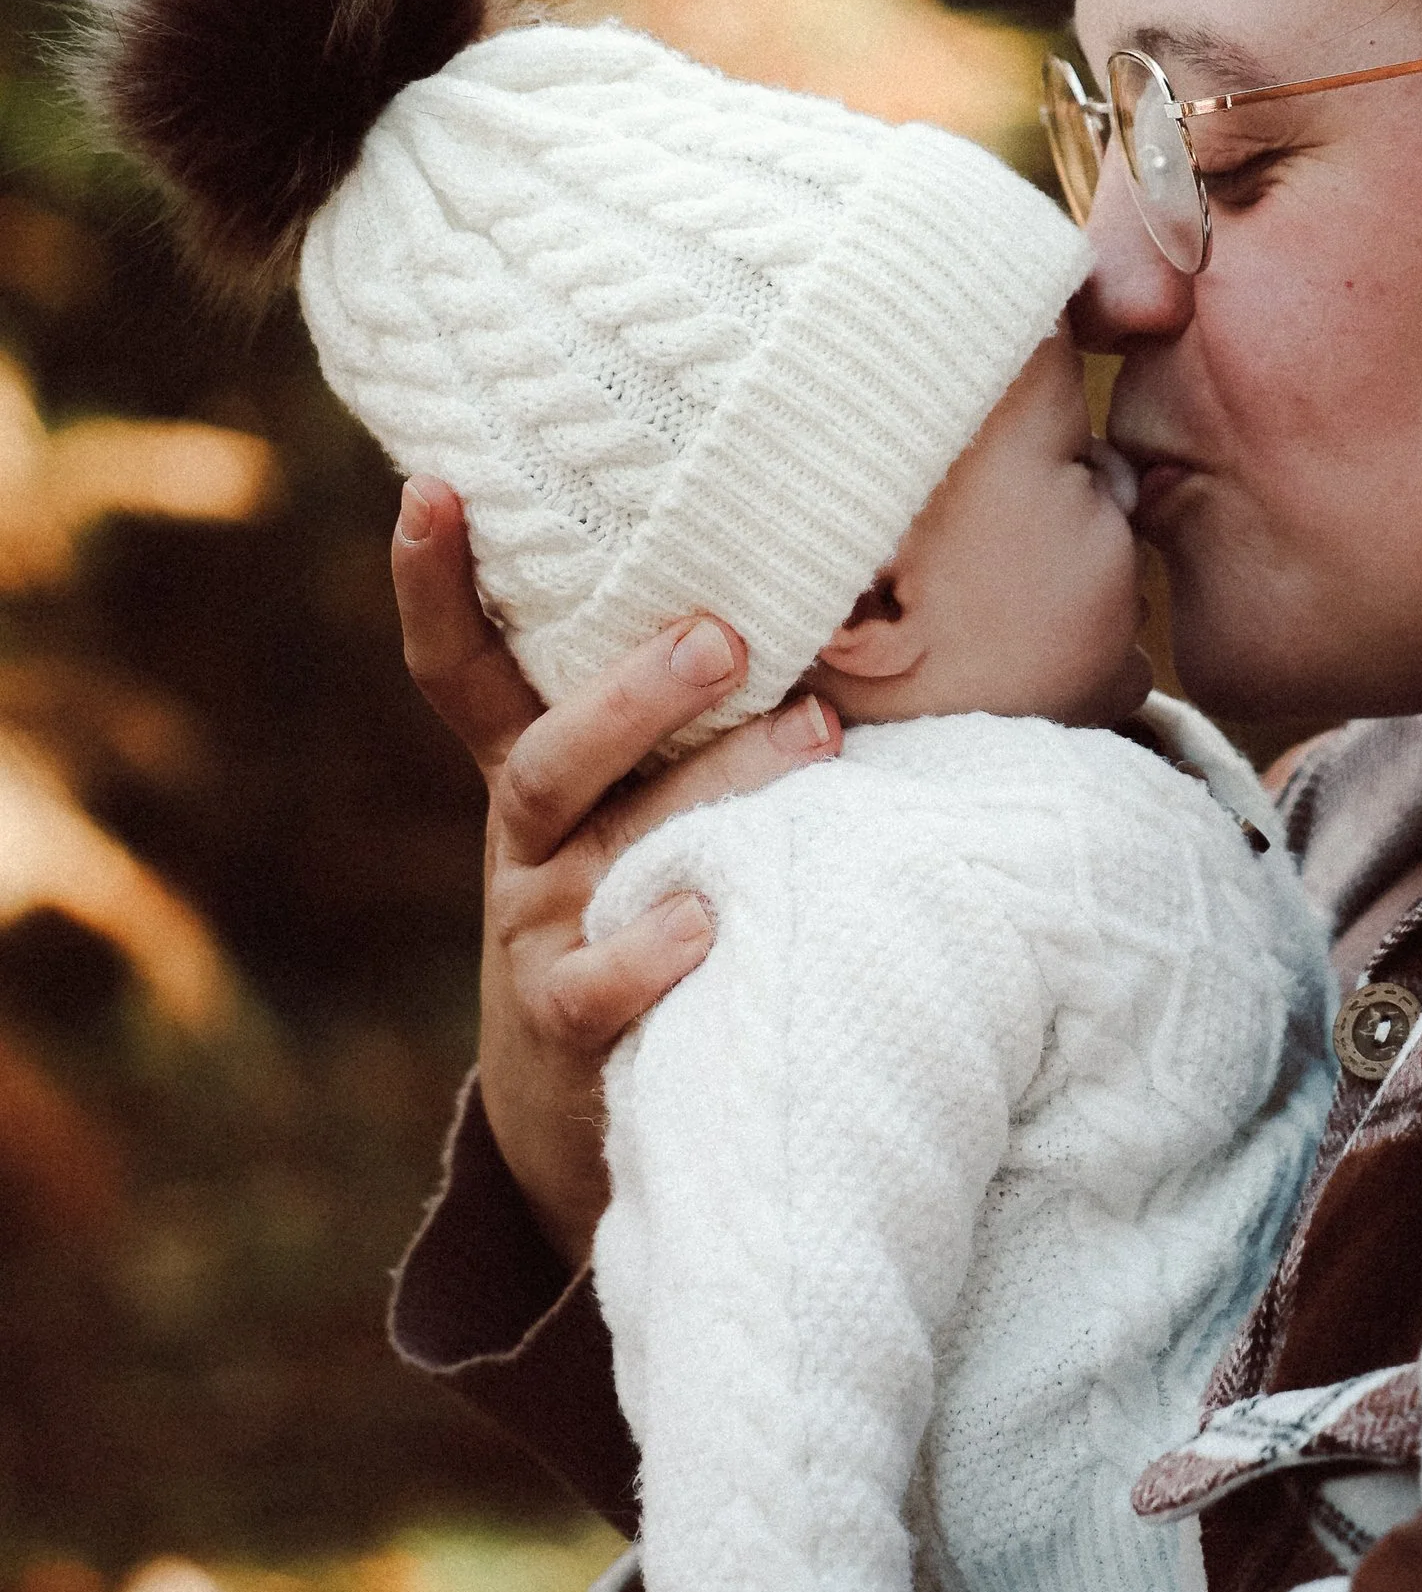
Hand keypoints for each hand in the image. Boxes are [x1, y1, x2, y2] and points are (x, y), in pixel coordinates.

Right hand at [393, 477, 841, 1268]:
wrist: (582, 1107)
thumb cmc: (643, 905)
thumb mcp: (634, 809)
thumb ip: (682, 725)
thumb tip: (818, 592)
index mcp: (535, 775)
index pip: (462, 669)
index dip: (435, 582)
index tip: (433, 484)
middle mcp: (526, 845)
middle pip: (548, 754)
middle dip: (636, 690)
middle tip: (727, 635)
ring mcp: (540, 935)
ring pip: (602, 849)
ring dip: (708, 785)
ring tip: (813, 739)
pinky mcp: (569, 1027)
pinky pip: (602, 987)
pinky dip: (653, 951)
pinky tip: (707, 921)